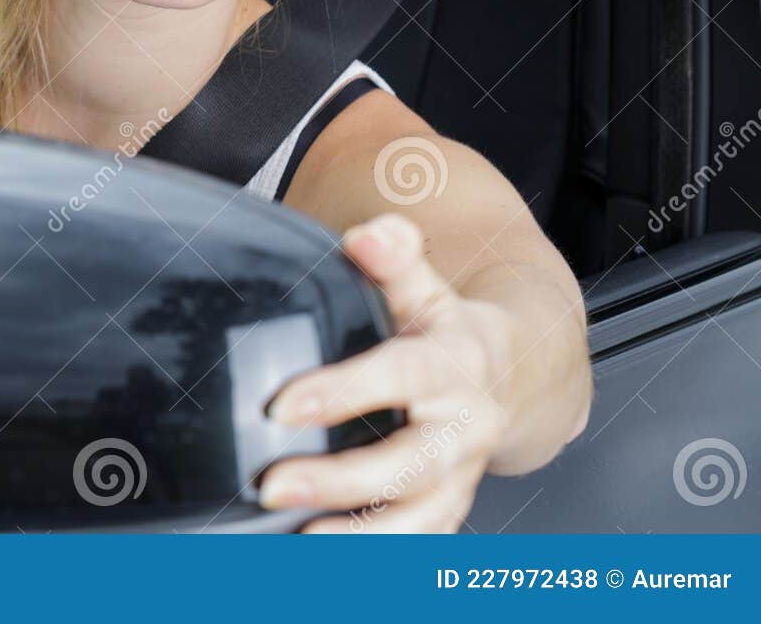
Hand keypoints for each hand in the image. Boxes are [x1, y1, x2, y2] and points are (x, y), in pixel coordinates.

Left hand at [258, 212, 516, 531]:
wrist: (519, 376)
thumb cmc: (450, 330)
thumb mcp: (426, 285)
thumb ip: (395, 257)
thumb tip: (368, 235)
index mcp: (455, 364)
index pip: (398, 377)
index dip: (343, 393)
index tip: (282, 405)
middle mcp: (464, 429)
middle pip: (407, 464)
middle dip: (340, 480)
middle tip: (274, 484)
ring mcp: (460, 477)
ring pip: (419, 521)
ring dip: (360, 538)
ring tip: (299, 540)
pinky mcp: (448, 509)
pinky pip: (417, 545)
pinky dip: (374, 557)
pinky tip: (317, 555)